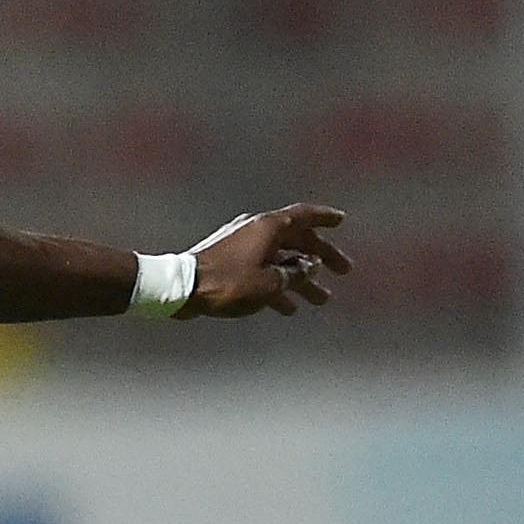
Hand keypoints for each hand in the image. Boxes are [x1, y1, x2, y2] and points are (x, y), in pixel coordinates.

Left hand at [185, 204, 351, 317]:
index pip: (304, 215)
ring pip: (280, 260)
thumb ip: (296, 273)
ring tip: (320, 300)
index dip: (325, 217)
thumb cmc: (227, 283)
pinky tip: (288, 308)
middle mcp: (256, 231)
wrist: (181, 289)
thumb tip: (310, 265)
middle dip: (321, 257)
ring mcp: (241, 247)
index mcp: (268, 227)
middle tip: (342, 272)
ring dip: (301, 279)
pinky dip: (276, 287)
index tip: (341, 221)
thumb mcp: (270, 282)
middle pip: (297, 240)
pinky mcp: (228, 264)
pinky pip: (261, 272)